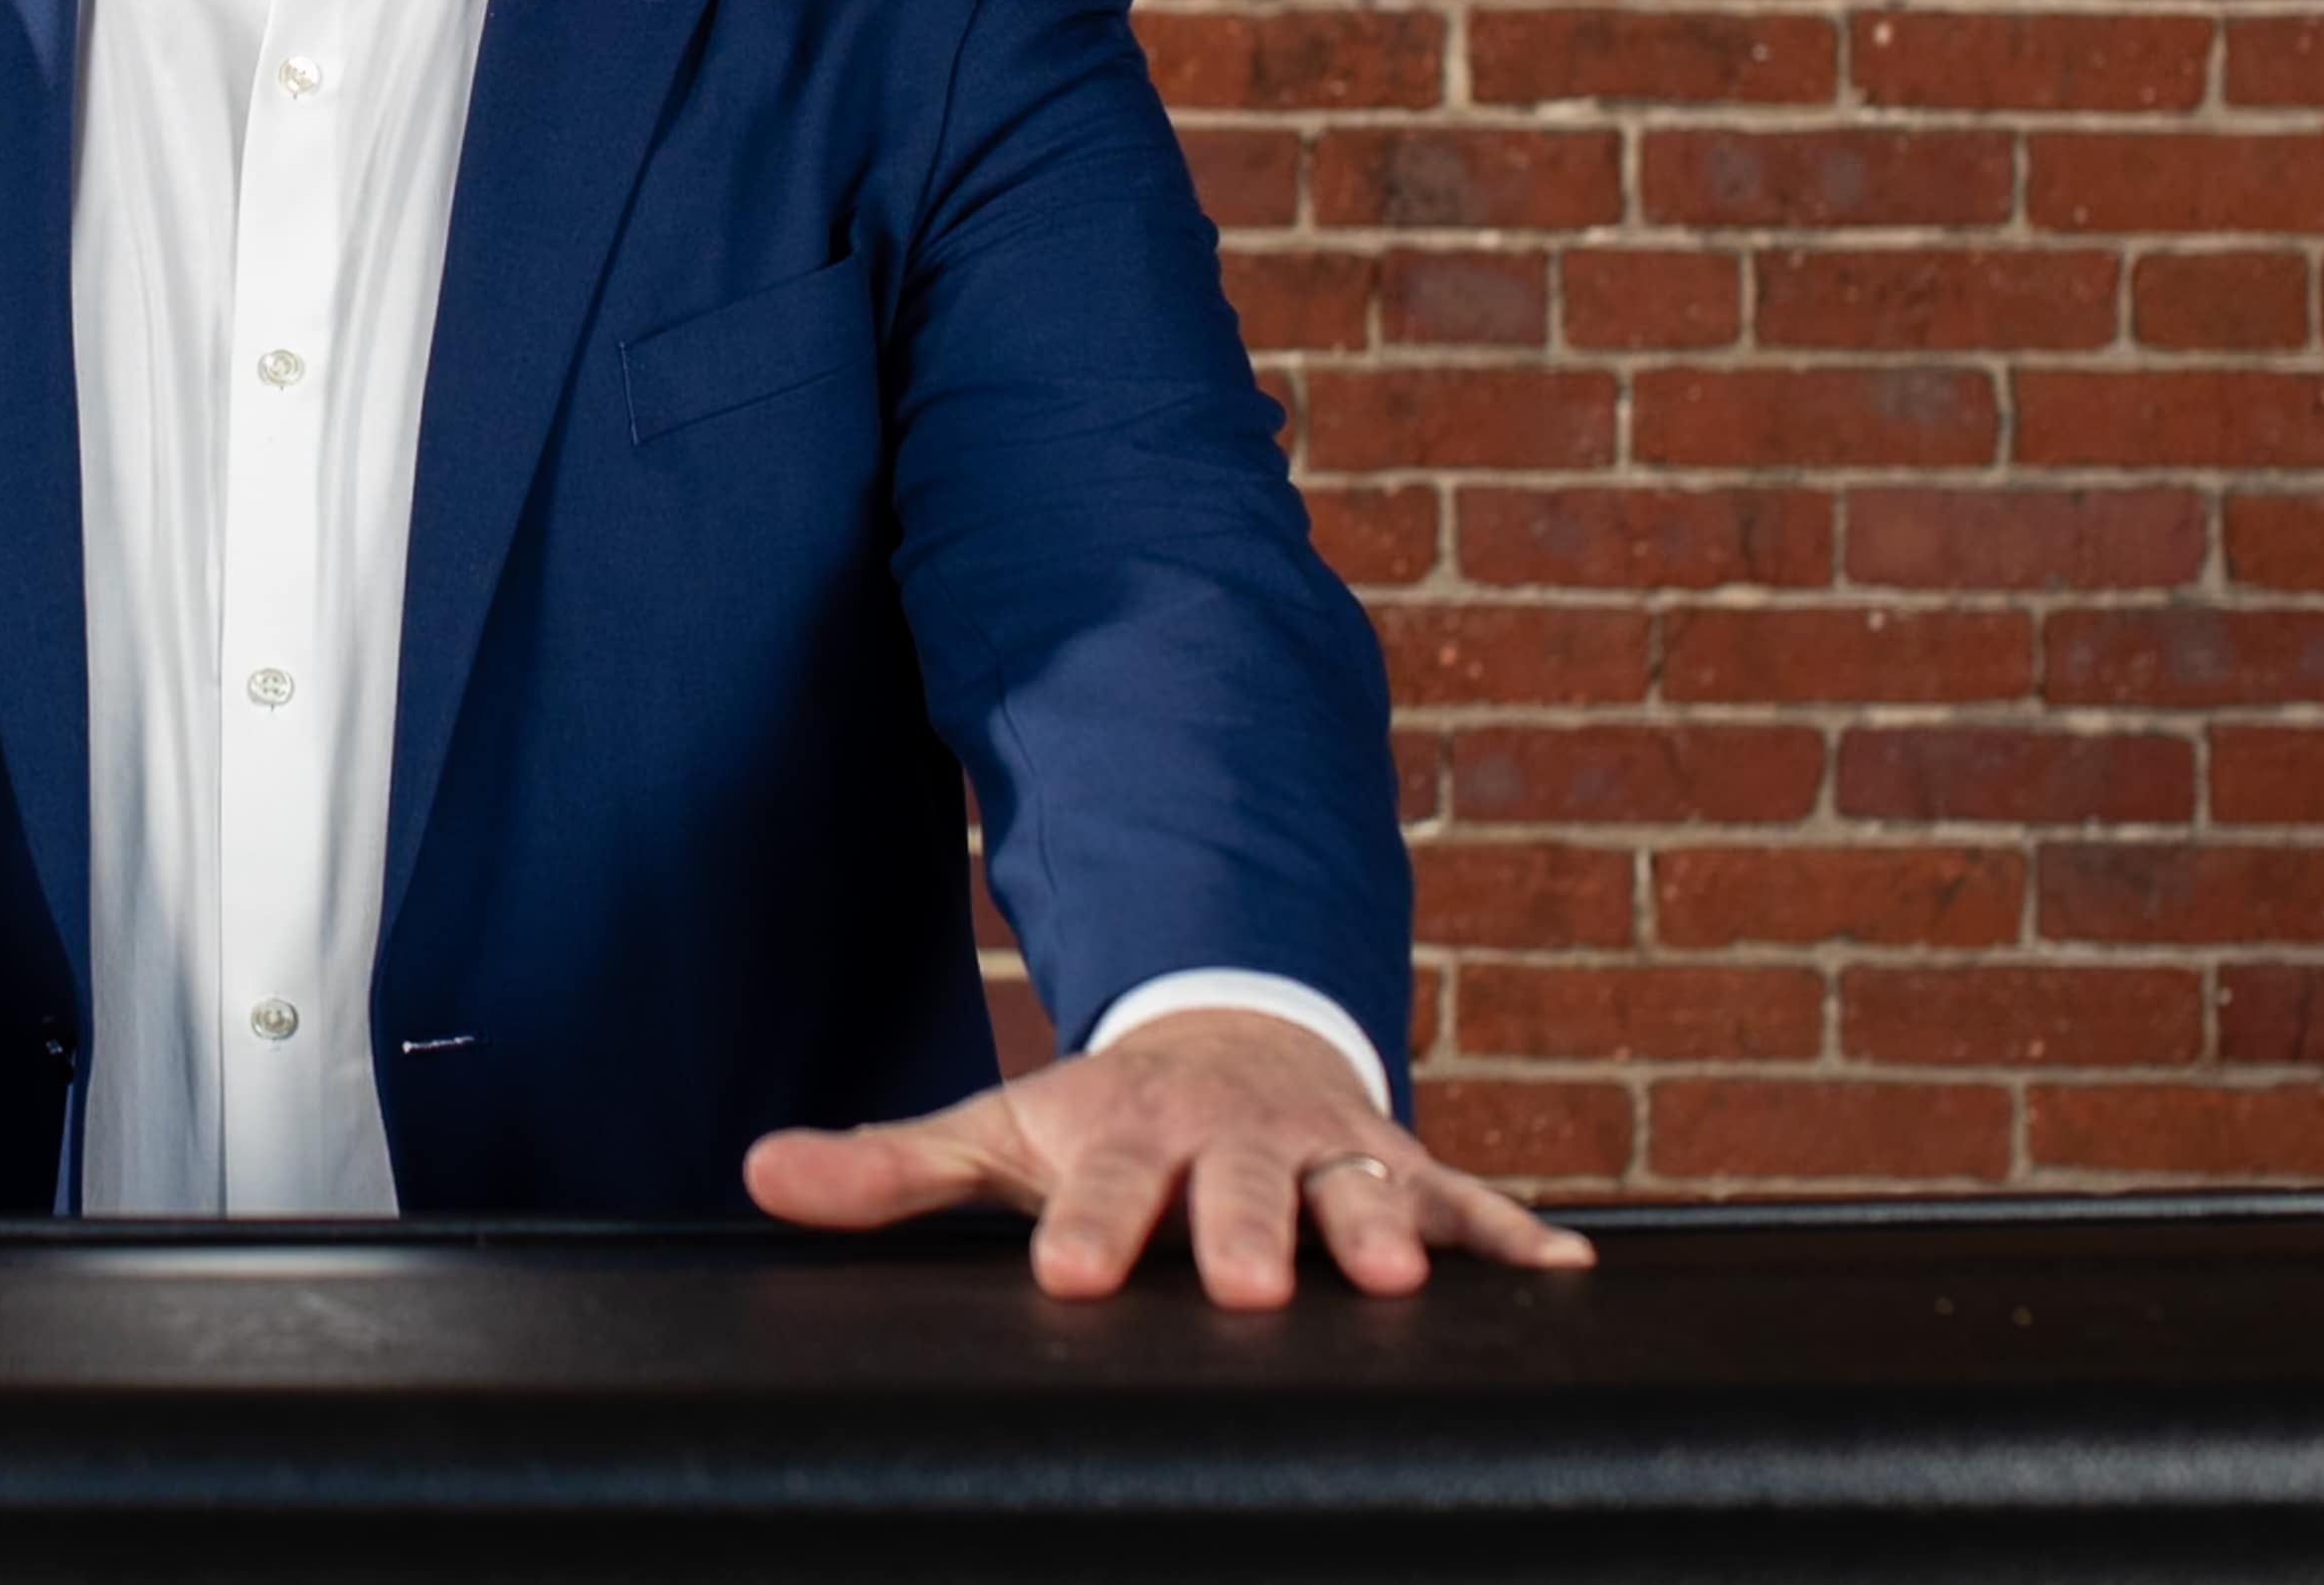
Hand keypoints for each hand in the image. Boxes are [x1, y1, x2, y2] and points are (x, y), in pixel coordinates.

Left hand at [743, 1004, 1594, 1305]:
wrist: (1232, 1039)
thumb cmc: (1106, 1120)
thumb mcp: (999, 1133)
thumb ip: (885, 1169)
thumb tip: (755, 1180)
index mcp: (1132, 1137)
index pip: (1103, 1190)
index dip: (1091, 1231)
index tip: (1069, 1275)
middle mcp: (1235, 1142)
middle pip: (1242, 1195)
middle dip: (1249, 1233)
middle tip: (1249, 1283)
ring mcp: (1328, 1150)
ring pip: (1360, 1188)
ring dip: (1385, 1226)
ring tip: (1404, 1278)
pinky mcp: (1406, 1169)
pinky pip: (1471, 1203)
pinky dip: (1519, 1237)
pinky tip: (1568, 1276)